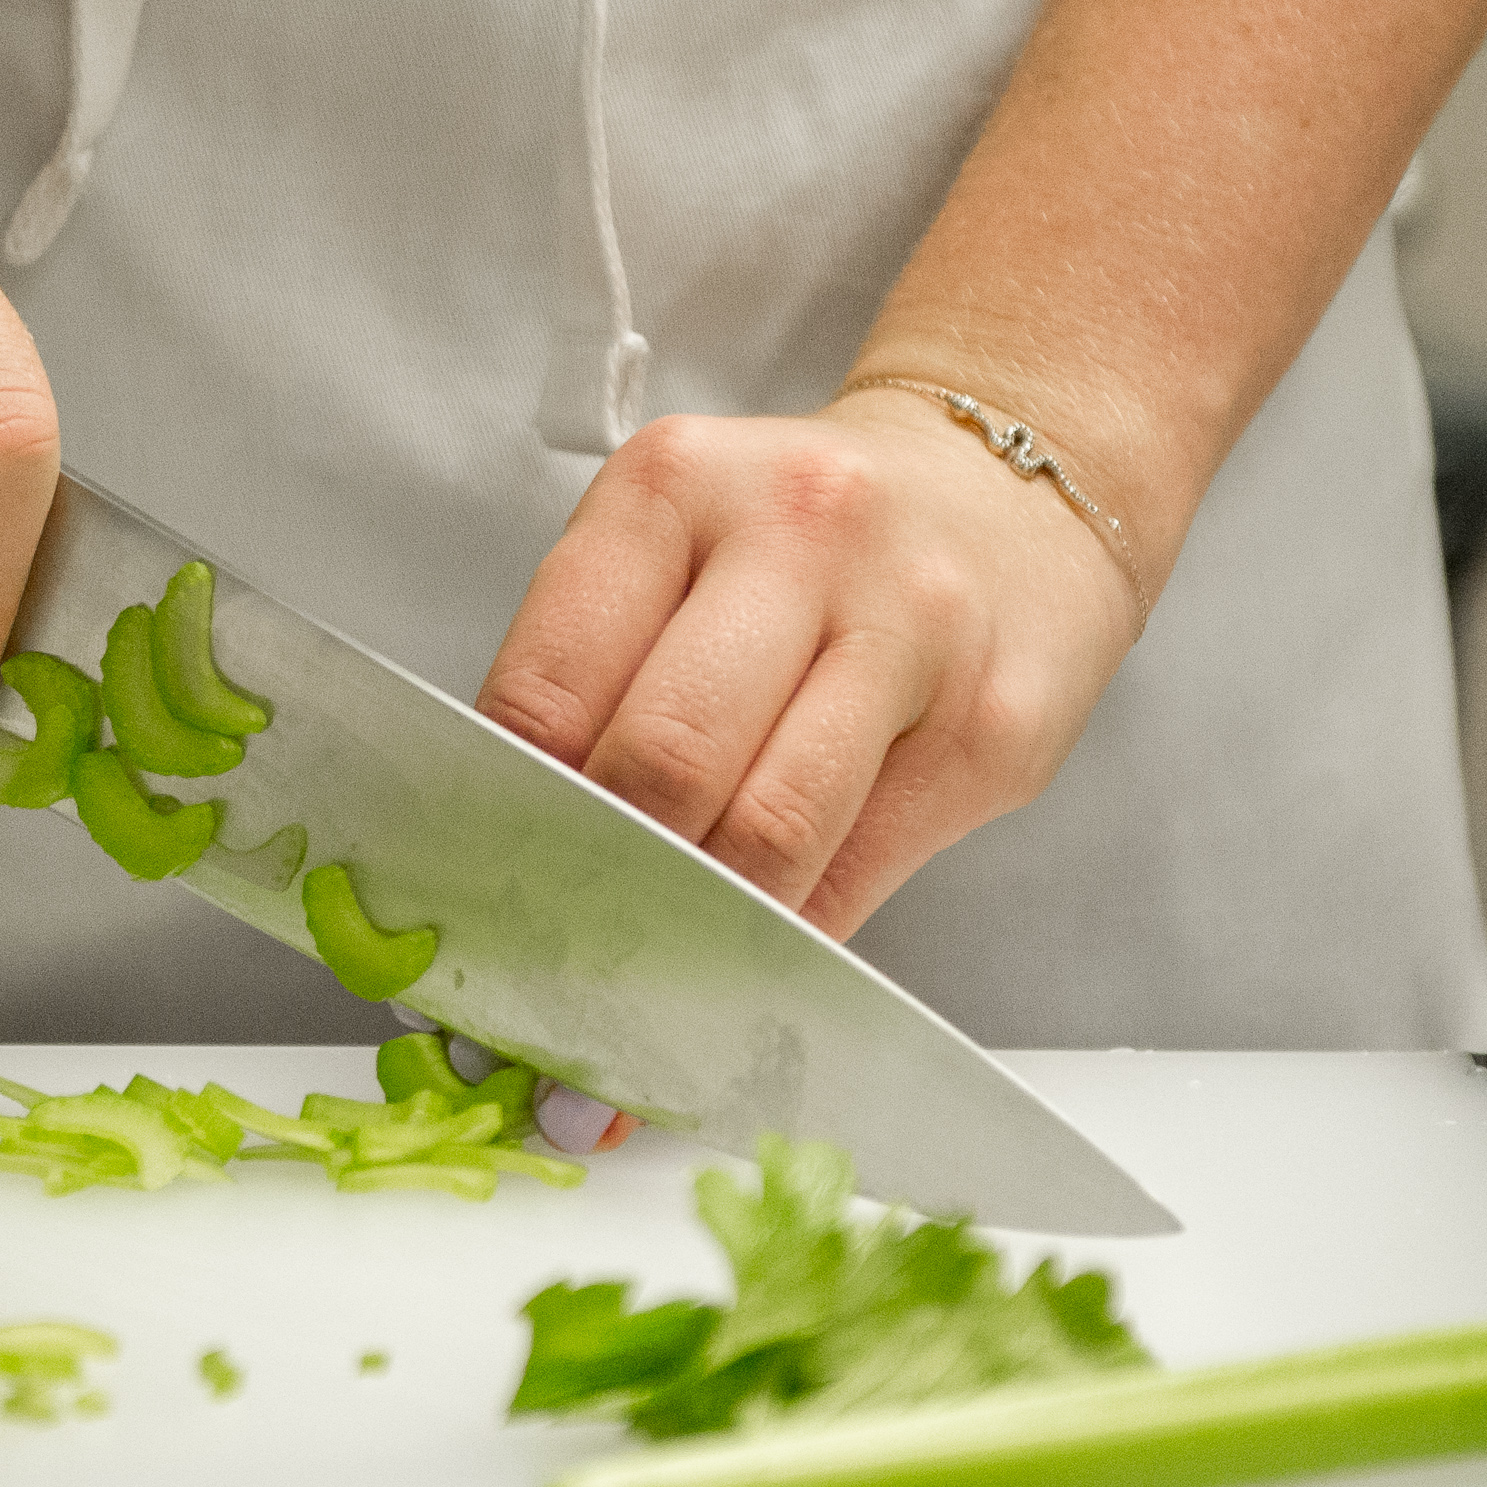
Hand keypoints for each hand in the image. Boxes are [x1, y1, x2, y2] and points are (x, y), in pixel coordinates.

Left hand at [476, 390, 1147, 934]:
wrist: (1011, 486)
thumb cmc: (806, 541)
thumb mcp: (678, 546)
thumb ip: (595, 675)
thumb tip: (509, 855)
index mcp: (674, 489)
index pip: (549, 686)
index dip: (503, 819)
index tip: (476, 901)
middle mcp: (799, 537)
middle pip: (661, 762)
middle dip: (596, 885)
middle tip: (549, 969)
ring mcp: (912, 628)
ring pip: (769, 831)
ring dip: (690, 937)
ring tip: (633, 1000)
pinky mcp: (990, 726)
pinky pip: (858, 873)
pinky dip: (781, 946)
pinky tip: (734, 982)